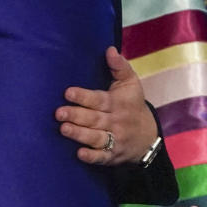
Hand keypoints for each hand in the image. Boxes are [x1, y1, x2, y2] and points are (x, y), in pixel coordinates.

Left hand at [56, 46, 157, 164]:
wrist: (148, 137)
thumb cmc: (133, 105)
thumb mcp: (131, 83)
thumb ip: (119, 66)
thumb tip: (110, 49)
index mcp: (117, 103)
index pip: (98, 99)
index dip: (83, 96)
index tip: (67, 92)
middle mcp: (115, 121)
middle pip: (94, 119)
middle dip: (76, 116)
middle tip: (58, 113)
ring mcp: (115, 139)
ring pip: (96, 138)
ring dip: (80, 134)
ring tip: (63, 129)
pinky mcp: (112, 155)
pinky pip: (102, 157)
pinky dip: (92, 157)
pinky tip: (80, 154)